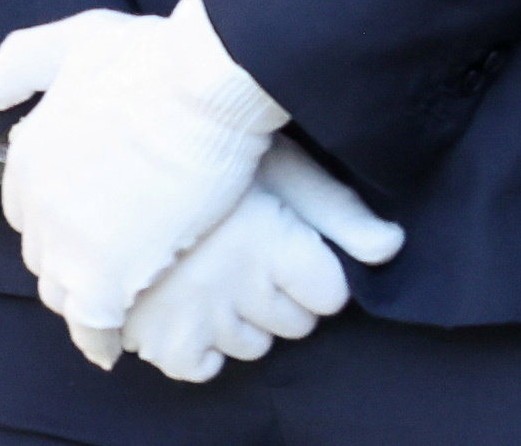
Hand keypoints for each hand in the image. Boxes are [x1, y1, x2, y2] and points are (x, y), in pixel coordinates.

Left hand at [0, 0, 289, 335]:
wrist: (204, 82)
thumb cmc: (154, 56)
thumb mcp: (78, 40)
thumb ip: (21, 62)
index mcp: (29, 154)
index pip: (30, 203)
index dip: (63, 208)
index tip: (96, 208)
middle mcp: (36, 205)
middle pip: (44, 250)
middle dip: (72, 252)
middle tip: (114, 250)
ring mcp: (68, 244)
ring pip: (62, 290)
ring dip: (84, 294)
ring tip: (117, 293)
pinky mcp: (108, 275)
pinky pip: (92, 325)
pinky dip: (97, 339)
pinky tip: (109, 348)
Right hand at [106, 137, 404, 382]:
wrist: (128, 155)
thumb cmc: (217, 153)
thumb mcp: (286, 167)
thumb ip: (341, 212)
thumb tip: (392, 248)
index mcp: (274, 242)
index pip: (331, 296)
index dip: (321, 272)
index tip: (298, 245)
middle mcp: (238, 287)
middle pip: (297, 324)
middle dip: (289, 295)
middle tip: (259, 258)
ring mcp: (196, 315)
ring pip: (253, 346)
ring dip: (248, 320)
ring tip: (228, 277)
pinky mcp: (158, 333)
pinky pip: (200, 367)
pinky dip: (203, 350)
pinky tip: (201, 312)